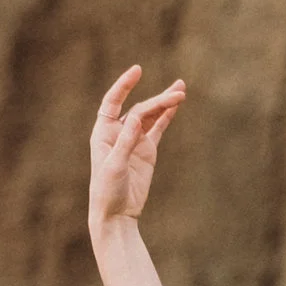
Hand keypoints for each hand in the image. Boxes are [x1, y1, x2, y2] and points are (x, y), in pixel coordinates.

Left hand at [88, 66, 185, 234]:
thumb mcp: (115, 166)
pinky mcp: (146, 151)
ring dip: (165, 104)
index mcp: (104, 133)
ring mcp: (134, 141)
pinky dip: (166, 117)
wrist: (116, 215)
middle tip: (179, 93)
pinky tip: (175, 106)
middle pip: (139, 109)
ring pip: (150, 116)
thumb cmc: (107, 191)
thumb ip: (125, 141)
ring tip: (181, 91)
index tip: (137, 71)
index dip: (124, 85)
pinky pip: (157, 129)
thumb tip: (135, 116)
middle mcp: (118, 133)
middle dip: (159, 100)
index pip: (113, 102)